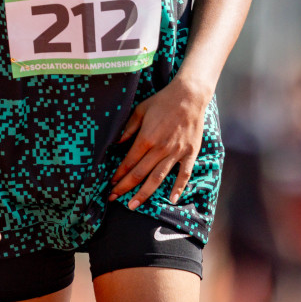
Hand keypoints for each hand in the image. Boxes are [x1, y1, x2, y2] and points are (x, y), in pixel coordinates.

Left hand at [110, 78, 208, 208]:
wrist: (189, 96)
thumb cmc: (162, 101)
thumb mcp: (139, 110)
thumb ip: (128, 128)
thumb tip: (116, 143)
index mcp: (146, 138)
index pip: (129, 162)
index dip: (118, 174)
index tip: (110, 184)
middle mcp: (160, 148)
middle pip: (140, 173)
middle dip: (125, 187)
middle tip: (113, 199)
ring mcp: (176, 152)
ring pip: (158, 178)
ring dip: (144, 193)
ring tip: (133, 205)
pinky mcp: (190, 153)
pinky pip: (183, 174)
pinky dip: (178, 188)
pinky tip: (171, 199)